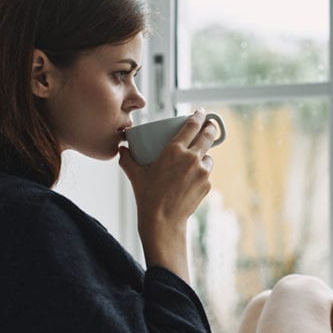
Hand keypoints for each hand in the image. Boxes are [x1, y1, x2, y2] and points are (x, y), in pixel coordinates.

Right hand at [119, 109, 219, 278]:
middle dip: (211, 127)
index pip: (192, 126)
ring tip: (195, 160)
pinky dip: (201, 174)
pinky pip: (206, 174)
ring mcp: (202, 172)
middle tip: (210, 125)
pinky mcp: (207, 185)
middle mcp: (191, 158)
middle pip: (208, 135)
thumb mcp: (135, 174)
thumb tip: (121, 149)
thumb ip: (127, 159)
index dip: (199, 116)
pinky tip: (190, 180)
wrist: (163, 220)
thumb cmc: (147, 196)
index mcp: (174, 150)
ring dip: (204, 156)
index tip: (201, 112)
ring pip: (208, 157)